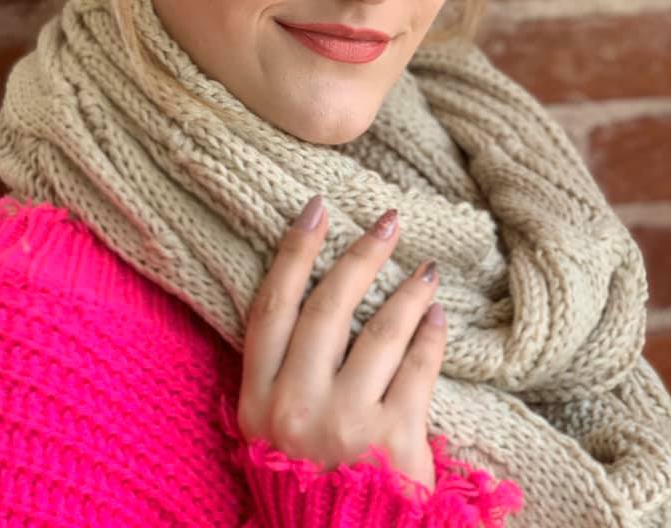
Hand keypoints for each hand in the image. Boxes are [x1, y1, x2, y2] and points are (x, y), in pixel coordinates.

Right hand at [239, 193, 446, 491]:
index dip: (293, 254)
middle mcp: (296, 406)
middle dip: (359, 256)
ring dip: (407, 292)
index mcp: (259, 402)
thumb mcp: (272, 435)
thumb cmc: (308, 486)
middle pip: (328, 308)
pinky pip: (418, 369)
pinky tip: (438, 318)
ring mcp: (345, 422)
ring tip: (426, 269)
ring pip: (380, 331)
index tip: (315, 210)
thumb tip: (316, 295)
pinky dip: (430, 337)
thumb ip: (282, 376)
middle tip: (387, 222)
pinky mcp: (393, 440)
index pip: (272, 309)